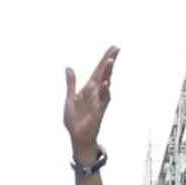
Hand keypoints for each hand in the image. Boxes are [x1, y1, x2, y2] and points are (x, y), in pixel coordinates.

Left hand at [64, 46, 118, 162]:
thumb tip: (68, 68)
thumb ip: (71, 83)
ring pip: (106, 83)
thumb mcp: (70, 98)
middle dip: (110, 61)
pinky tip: (106, 83)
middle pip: (105, 73)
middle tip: (117, 48)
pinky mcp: (99, 110)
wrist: (77, 136)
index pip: (98, 71)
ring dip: (108, 72)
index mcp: (88, 88)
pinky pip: (103, 99)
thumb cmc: (75, 119)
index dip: (104, 59)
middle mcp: (96, 92)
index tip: (113, 48)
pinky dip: (105, 91)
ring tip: (110, 60)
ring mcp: (99, 100)